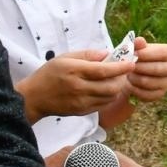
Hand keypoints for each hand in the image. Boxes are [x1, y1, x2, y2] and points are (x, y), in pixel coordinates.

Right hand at [15, 48, 134, 122]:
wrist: (34, 98)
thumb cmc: (50, 73)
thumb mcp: (65, 57)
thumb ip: (88, 55)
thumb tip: (107, 54)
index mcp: (74, 71)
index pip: (103, 71)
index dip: (120, 67)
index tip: (132, 63)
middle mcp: (79, 88)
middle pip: (111, 87)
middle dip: (122, 79)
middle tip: (124, 72)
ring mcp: (80, 102)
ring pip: (109, 97)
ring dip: (117, 88)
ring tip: (116, 80)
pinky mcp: (81, 112)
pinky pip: (103, 105)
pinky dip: (109, 97)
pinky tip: (106, 89)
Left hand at [127, 37, 166, 101]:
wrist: (137, 73)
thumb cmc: (138, 57)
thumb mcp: (137, 48)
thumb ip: (138, 44)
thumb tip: (139, 41)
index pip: (163, 53)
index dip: (148, 54)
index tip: (134, 54)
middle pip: (157, 69)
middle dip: (139, 67)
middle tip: (127, 66)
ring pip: (148, 82)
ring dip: (134, 78)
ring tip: (127, 74)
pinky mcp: (160, 94)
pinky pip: (145, 94)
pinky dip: (135, 89)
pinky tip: (130, 84)